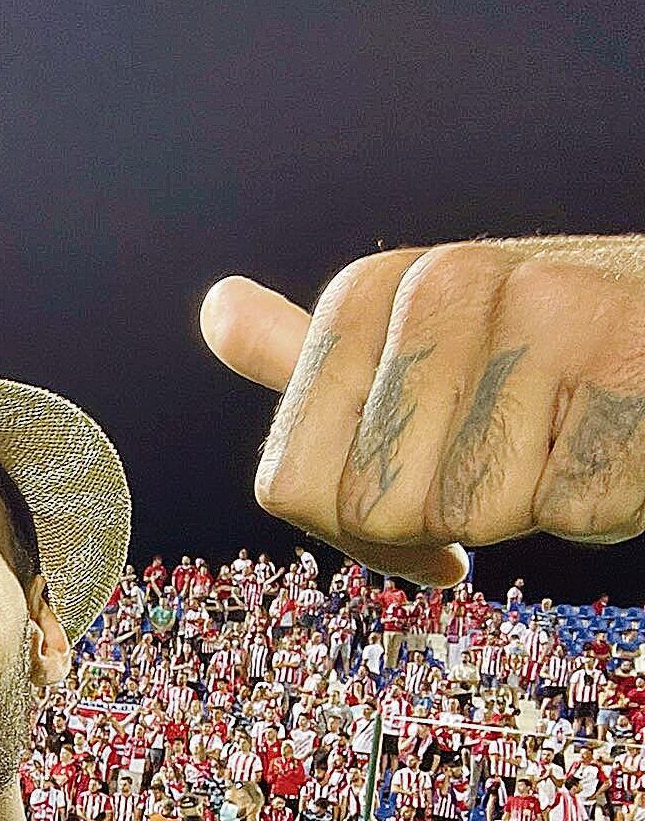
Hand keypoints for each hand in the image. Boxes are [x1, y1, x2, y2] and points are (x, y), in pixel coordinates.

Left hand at [201, 235, 644, 584]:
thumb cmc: (552, 360)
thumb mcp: (424, 343)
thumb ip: (313, 353)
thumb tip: (216, 311)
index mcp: (369, 293)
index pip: (289, 487)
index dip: (355, 533)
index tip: (420, 511)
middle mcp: (443, 287)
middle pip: (375, 508)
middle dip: (447, 516)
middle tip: (513, 454)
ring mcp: (542, 318)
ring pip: (472, 513)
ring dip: (529, 505)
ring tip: (569, 435)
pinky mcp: (632, 369)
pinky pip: (571, 511)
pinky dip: (603, 503)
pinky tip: (624, 440)